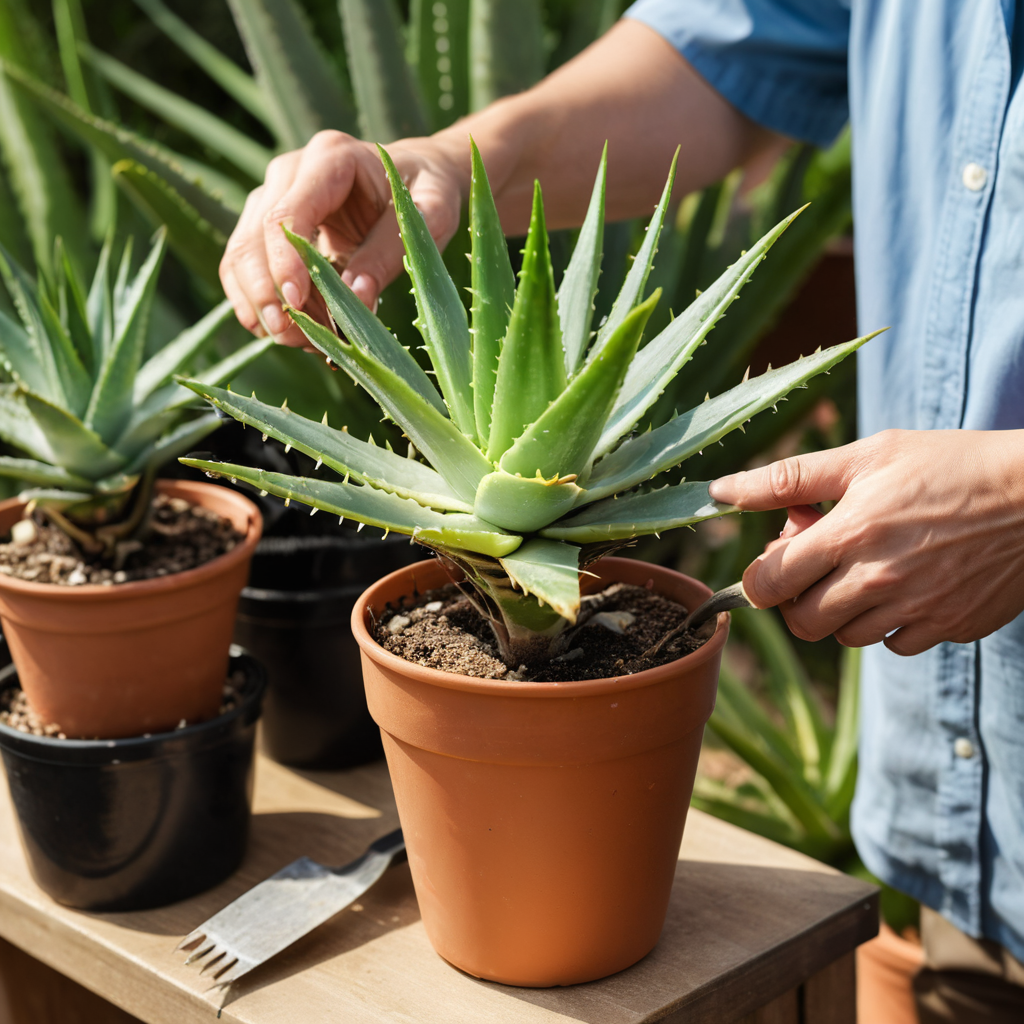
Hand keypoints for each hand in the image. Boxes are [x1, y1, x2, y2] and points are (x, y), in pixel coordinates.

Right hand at [219, 131, 466, 345]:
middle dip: (267, 294)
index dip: (284, 263)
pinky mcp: (266, 229)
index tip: (296, 304)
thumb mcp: (431, 216)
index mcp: (330, 159)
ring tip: (301, 341)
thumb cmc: (428, 193)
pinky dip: (261, 307)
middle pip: (252, 238)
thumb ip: (392, 252)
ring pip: (240, 258)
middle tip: (292, 338)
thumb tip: (356, 298)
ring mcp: (271, 199)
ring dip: (261, 306)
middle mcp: (289, 173)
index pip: (286, 214)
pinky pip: (244, 272)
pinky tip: (292, 333)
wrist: (415, 178)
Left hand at [708, 429, 1023, 654]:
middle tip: (823, 562)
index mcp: (848, 534)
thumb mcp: (866, 456)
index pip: (767, 584)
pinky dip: (890, 624)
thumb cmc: (949, 464)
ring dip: (842, 610)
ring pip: (845, 638)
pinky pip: (895, 645)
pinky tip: (906, 586)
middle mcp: (876, 580)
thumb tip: (720, 491)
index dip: (762, 575)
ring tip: (867, 568)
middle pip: (801, 621)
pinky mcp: (949, 627)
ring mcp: (915, 609)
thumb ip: (788, 479)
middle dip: (798, 596)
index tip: (779, 557)